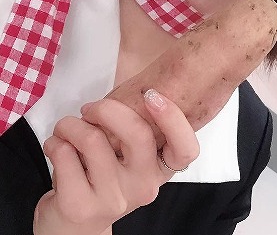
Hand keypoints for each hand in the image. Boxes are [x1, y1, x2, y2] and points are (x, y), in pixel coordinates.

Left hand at [33, 90, 198, 234]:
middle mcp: (143, 186)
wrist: (74, 229)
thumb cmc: (103, 180)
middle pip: (138, 134)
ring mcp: (113, 199)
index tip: (151, 95)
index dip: (174, 119)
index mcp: (160, 170)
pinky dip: (55, 141)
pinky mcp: (81, 206)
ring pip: (93, 140)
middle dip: (108, 109)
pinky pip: (65, 155)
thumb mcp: (129, 161)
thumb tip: (130, 92)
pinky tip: (56, 146)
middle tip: (91, 108)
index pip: (186, 150)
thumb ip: (136, 132)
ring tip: (66, 128)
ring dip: (71, 124)